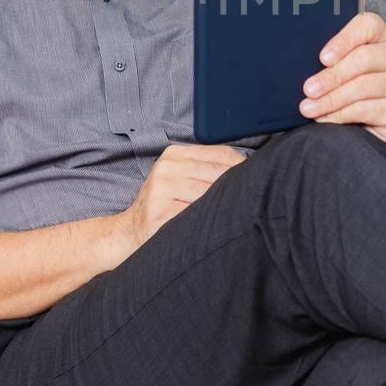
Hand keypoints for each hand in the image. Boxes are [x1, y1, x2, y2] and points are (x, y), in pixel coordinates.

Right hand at [121, 143, 246, 251]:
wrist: (128, 232)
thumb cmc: (162, 205)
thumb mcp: (179, 178)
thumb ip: (206, 170)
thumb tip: (250, 171)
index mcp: (174, 154)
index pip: (221, 154)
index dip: (243, 168)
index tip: (257, 180)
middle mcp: (167, 167)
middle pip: (219, 174)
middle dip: (238, 188)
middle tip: (253, 200)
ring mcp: (161, 189)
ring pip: (210, 195)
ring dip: (226, 206)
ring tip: (235, 215)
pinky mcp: (159, 212)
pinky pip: (195, 215)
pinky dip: (209, 221)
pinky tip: (215, 227)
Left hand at [298, 11, 385, 146]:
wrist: (375, 115)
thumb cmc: (352, 81)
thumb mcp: (343, 62)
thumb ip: (330, 56)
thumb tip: (298, 59)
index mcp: (384, 34)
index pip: (368, 26)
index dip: (344, 40)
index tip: (323, 58)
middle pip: (364, 59)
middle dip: (332, 76)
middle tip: (308, 89)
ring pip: (365, 87)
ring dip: (332, 100)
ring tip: (310, 108)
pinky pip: (369, 110)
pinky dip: (342, 115)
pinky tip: (326, 118)